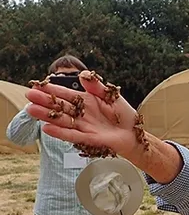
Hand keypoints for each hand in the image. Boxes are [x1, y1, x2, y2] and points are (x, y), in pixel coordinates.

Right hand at [25, 74, 140, 158]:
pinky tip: (46, 128)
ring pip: (62, 121)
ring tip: (31, 110)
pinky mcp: (89, 139)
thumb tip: (82, 75)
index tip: (37, 86)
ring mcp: (84, 127)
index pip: (66, 95)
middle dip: (45, 102)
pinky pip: (72, 135)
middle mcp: (82, 114)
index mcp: (86, 101)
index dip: (52, 91)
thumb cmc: (125, 115)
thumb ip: (97, 87)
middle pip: (60, 107)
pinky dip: (60, 132)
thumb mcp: (112, 96)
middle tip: (28, 96)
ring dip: (47, 116)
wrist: (135, 133)